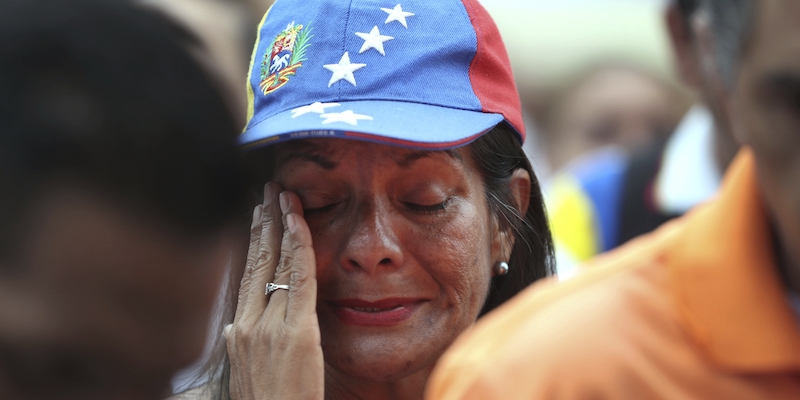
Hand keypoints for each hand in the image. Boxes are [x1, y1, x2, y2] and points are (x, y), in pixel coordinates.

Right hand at [224, 182, 323, 399]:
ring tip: (286, 196)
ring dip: (283, 224)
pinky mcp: (295, 332)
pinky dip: (300, 246)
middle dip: (264, 222)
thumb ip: (245, 342)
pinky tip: (300, 223)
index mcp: (237, 332)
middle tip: (270, 191)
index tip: (258, 215)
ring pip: (277, 264)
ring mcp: (268, 326)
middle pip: (256, 261)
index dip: (254, 241)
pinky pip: (299, 278)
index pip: (247, 275)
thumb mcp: (247, 369)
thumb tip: (238, 326)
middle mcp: (246, 323)